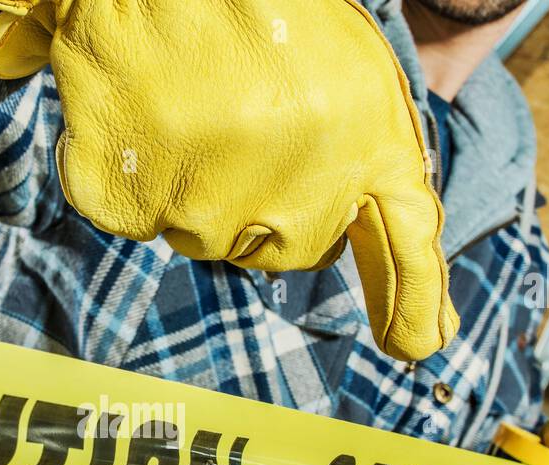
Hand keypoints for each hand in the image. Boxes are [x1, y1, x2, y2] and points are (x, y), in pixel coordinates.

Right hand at [0, 0, 458, 360]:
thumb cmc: (260, 1)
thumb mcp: (344, 63)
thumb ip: (362, 153)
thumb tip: (387, 263)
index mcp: (370, 142)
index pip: (407, 247)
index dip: (412, 303)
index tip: (420, 345)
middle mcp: (298, 194)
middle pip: (284, 249)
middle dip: (266, 205)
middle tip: (242, 124)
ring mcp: (210, 208)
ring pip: (202, 235)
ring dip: (194, 185)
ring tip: (187, 102)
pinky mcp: (134, 205)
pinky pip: (134, 216)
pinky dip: (128, 176)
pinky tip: (138, 115)